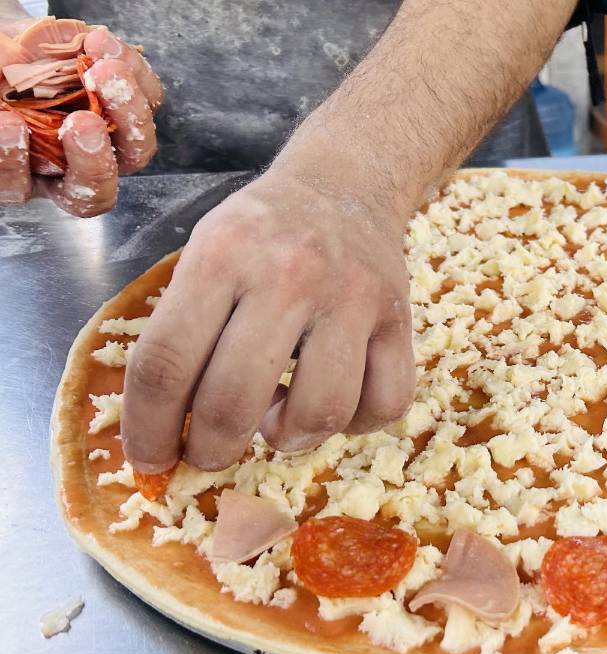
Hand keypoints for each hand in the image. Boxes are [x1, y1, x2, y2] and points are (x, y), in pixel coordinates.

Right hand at [0, 27, 162, 215]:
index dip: (13, 160)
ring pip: (136, 147)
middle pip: (96, 186)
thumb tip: (5, 74)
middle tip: (81, 120)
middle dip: (92, 157)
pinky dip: (133, 71)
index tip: (11, 124)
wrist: (20, 46)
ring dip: (126, 110)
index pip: (20, 184)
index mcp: (24, 169)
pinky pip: (148, 97)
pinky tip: (103, 45)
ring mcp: (111, 141)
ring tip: (105, 71)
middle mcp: (72, 167)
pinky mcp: (134, 108)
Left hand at [121, 172, 416, 472]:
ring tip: (278, 419)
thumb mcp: (205, 253)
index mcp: (222, 256)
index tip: (153, 458)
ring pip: (321, 412)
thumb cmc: (263, 232)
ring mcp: (352, 299)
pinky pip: (386, 403)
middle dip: (212, 450)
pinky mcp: (399, 318)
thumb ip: (182, 329)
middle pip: (234, 400)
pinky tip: (334, 403)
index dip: (149, 428)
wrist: (347, 183)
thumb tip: (169, 429)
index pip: (166, 364)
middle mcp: (289, 275)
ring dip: (290, 438)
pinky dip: (357, 424)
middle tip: (209, 454)